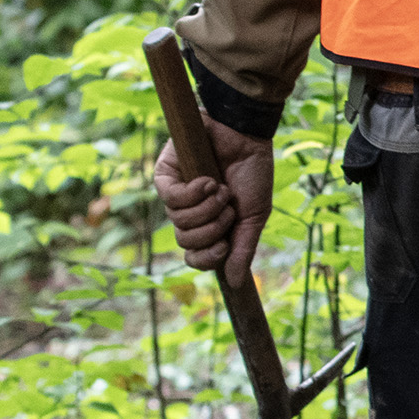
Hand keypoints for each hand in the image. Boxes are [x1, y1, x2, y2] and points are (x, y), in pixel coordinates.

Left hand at [156, 120, 273, 277]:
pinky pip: (171, 200)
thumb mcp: (253, 217)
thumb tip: (234, 282)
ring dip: (207, 208)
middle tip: (228, 208)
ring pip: (180, 222)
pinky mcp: (165, 175)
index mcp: (209, 226)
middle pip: (186, 243)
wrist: (248, 136)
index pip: (194, 257)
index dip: (207, 258)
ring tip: (221, 189)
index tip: (224, 247)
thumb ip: (242, 249)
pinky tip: (207, 180)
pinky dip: (193, 193)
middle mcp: (189, 213)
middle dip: (212, 229)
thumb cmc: (252, 173)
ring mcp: (176, 194)